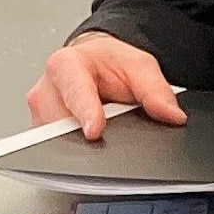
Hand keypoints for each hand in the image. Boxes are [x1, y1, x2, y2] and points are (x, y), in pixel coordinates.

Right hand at [25, 34, 184, 137]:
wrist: (94, 64)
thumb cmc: (109, 64)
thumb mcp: (139, 67)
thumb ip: (155, 91)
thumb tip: (172, 115)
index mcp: (66, 65)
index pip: (74, 93)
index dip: (86, 113)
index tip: (95, 132)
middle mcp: (46, 89)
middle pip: (63, 125)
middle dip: (88, 133)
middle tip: (111, 128)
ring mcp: (41, 114)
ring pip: (57, 142)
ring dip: (82, 142)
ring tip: (101, 128)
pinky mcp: (41, 131)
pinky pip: (56, 149)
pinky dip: (76, 149)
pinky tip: (89, 138)